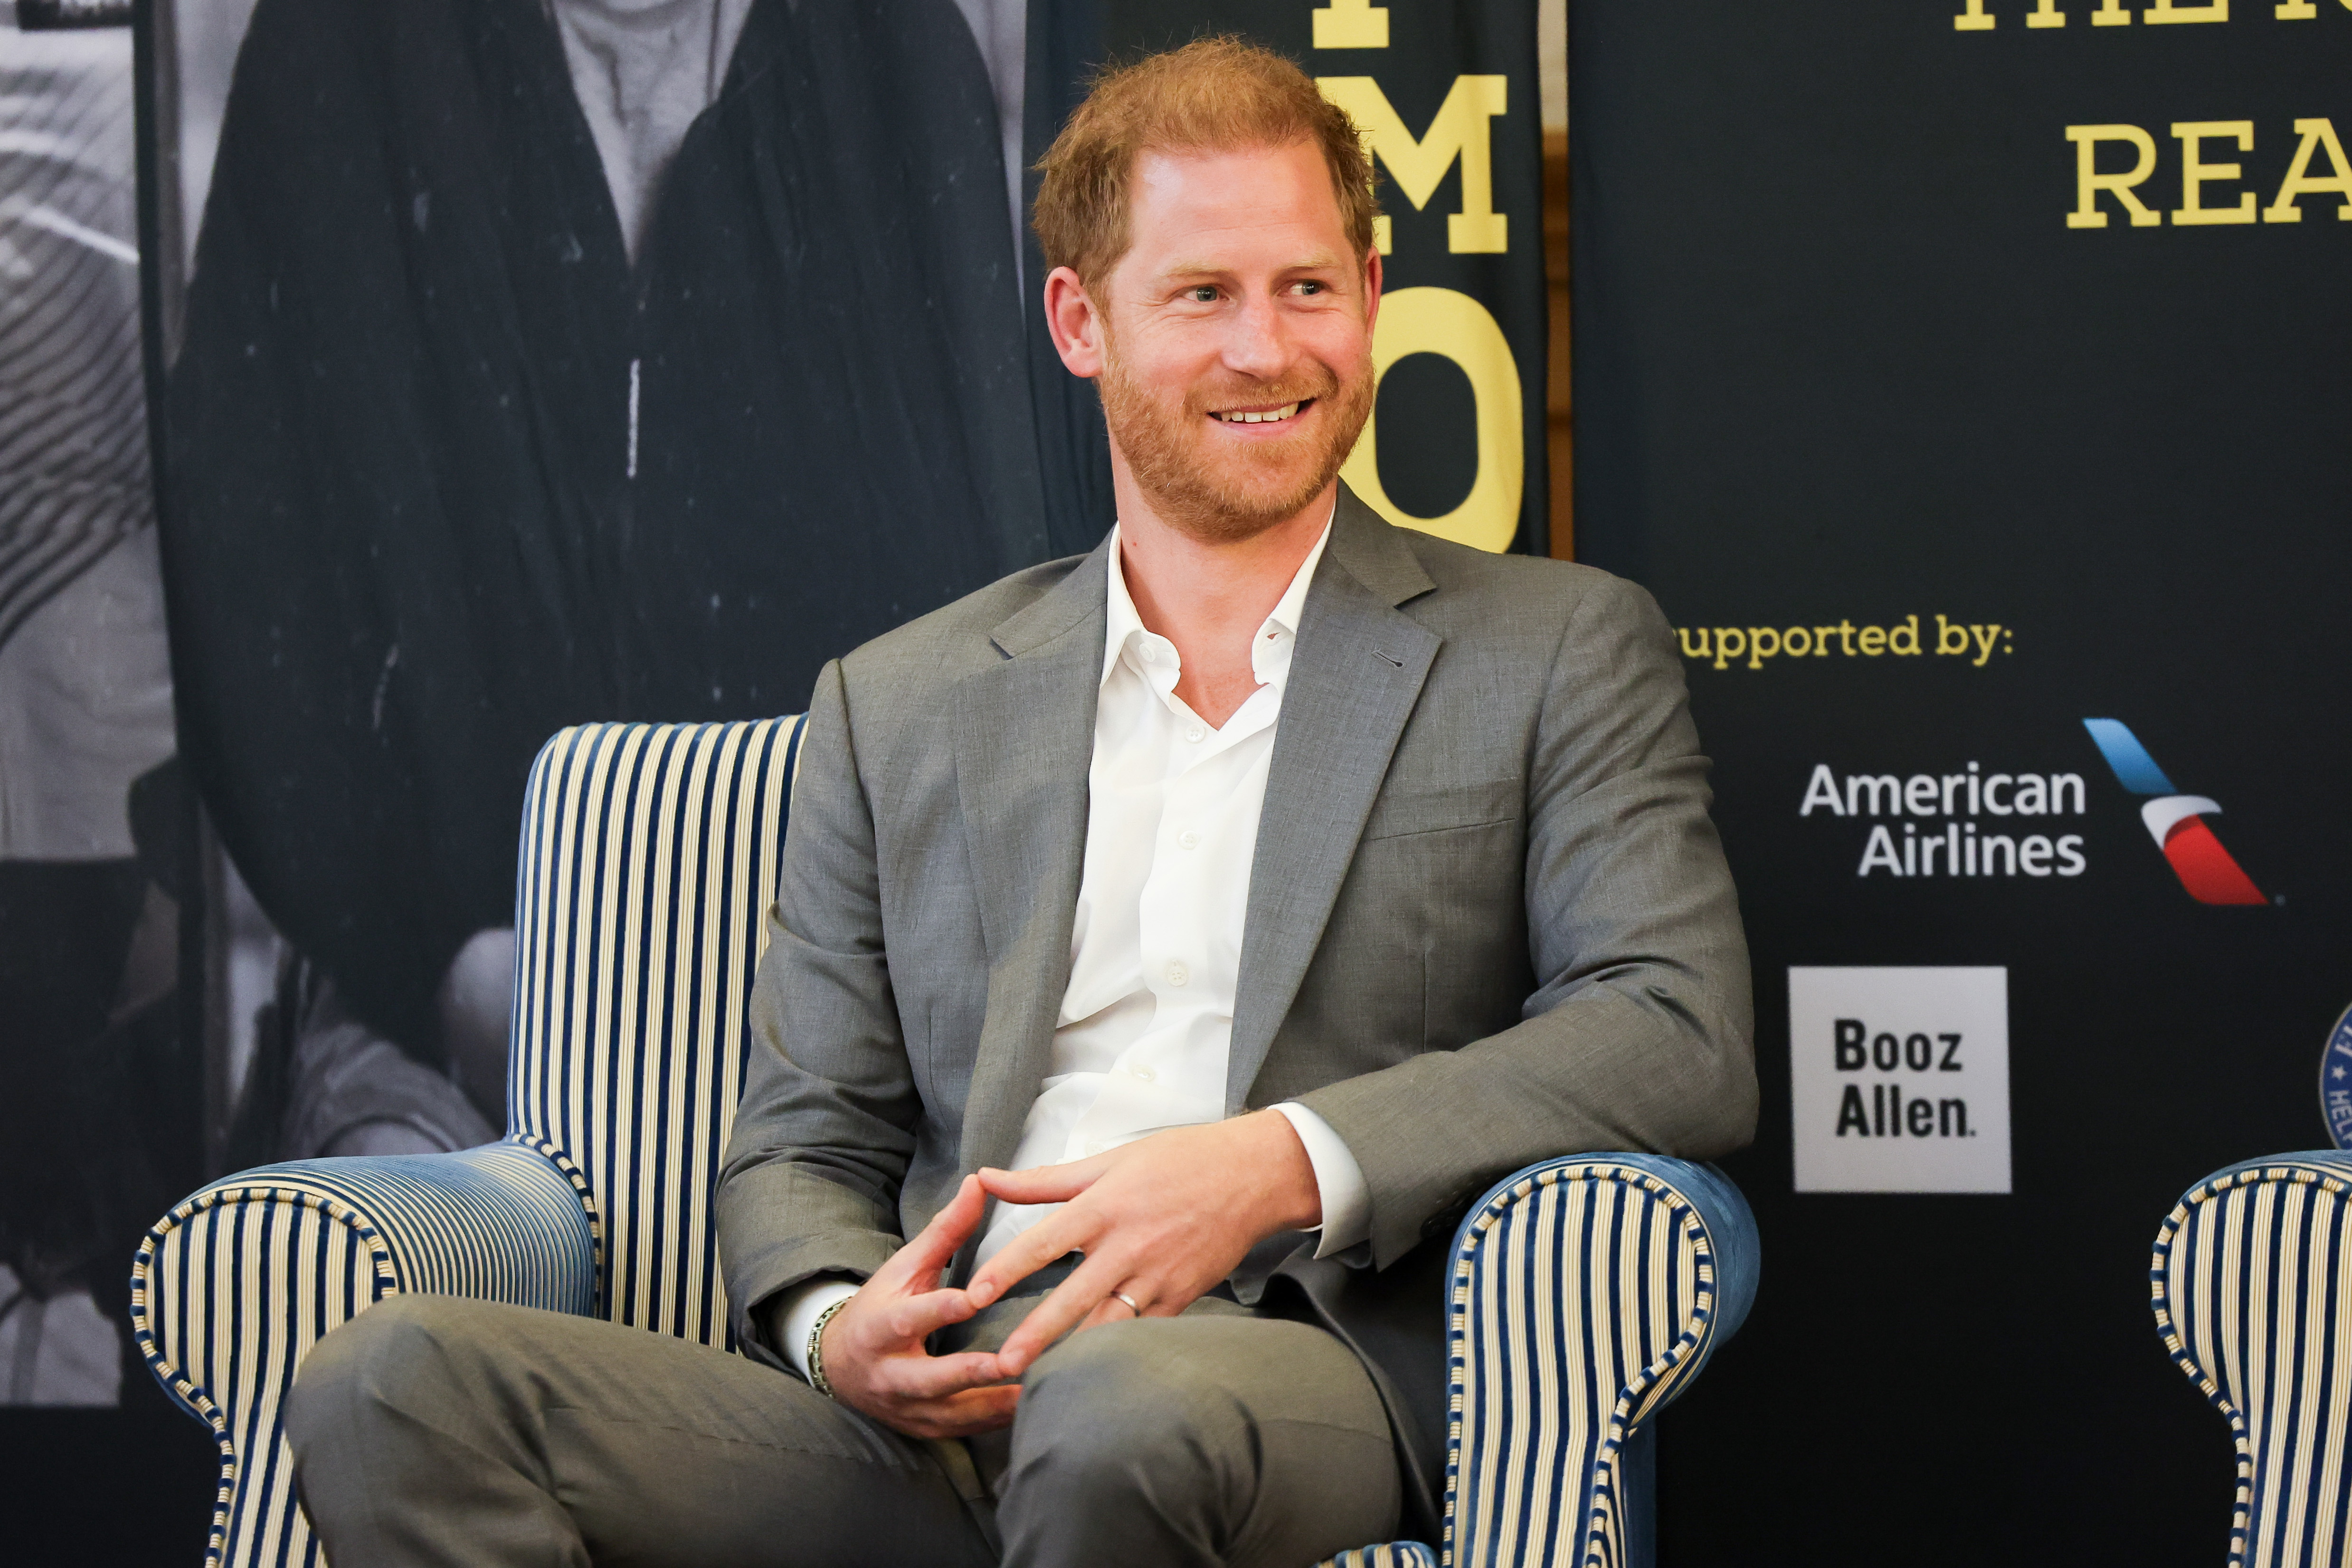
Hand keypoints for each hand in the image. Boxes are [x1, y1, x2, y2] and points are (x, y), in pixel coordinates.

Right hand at [814, 1175, 1017, 1438]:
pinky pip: (962, 1432)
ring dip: (991, 1406)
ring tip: (1034, 1392)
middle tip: (1010, 1363)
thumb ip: (945, 1230)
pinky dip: (994, 1424)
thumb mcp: (906, 1267)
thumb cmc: (882, 1306)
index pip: (911, 1317)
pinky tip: (1031, 1411)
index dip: (941, 1308)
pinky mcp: (923, 1430)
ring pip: (950, 1415)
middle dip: (969, 1374)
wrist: (840, 1366)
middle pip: (929, 1379)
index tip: (975, 1298)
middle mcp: (890, 1373)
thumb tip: (978, 1181)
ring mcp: (906, 1409)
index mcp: (881, 1327)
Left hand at [966, 1110, 1320, 1377]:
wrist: (1253, 1175)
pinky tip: (1092, 1372)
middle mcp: (1128, 1245)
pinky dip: (1118, 1351)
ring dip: (1073, 1353)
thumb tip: (988, 1177)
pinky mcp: (1182, 1296)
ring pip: (1108, 1324)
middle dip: (1035, 1333)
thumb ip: (1046, 1180)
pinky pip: (1143, 1331)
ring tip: (1039, 1380)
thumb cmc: (1180, 1159)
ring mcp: (1158, 1276)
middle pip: (1072, 1296)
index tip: (975, 1295)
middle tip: (1000, 1363)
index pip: (1044, 1242)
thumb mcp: (1110, 1160)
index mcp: (1105, 1206)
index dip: (1007, 1270)